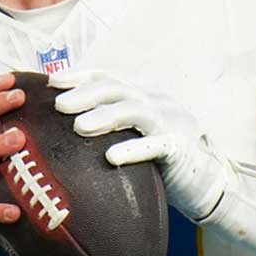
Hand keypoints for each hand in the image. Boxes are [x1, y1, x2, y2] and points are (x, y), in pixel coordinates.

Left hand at [50, 69, 233, 221]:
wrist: (202, 179)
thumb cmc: (158, 157)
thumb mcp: (133, 131)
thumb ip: (109, 121)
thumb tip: (65, 121)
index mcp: (142, 94)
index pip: (108, 77)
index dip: (80, 76)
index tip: (52, 81)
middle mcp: (155, 102)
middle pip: (117, 89)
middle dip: (86, 94)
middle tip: (59, 105)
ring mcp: (169, 123)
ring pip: (134, 111)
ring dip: (105, 116)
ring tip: (79, 126)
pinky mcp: (178, 149)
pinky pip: (154, 146)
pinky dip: (132, 149)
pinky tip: (111, 156)